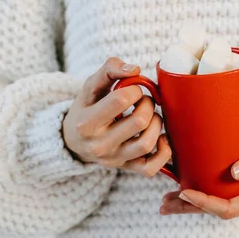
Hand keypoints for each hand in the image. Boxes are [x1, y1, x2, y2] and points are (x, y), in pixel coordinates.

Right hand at [63, 58, 171, 176]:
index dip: (135, 89)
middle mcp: (100, 145)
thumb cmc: (87, 108)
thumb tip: (135, 69)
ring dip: (157, 124)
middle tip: (144, 101)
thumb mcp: (90, 86)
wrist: (74, 141)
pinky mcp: (127, 168)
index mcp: (87, 123)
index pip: (120, 100)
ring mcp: (115, 159)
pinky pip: (151, 168)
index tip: (133, 89)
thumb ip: (109, 70)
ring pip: (147, 144)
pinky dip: (163, 153)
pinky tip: (161, 138)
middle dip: (148, 104)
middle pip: (139, 121)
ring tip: (151, 117)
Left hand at [160, 132, 238, 218]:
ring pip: (220, 204)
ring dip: (194, 204)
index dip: (205, 202)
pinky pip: (226, 194)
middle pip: (219, 210)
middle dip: (191, 208)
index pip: (230, 208)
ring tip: (166, 202)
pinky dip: (206, 192)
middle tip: (163, 204)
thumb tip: (234, 171)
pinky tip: (188, 188)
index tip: (184, 191)